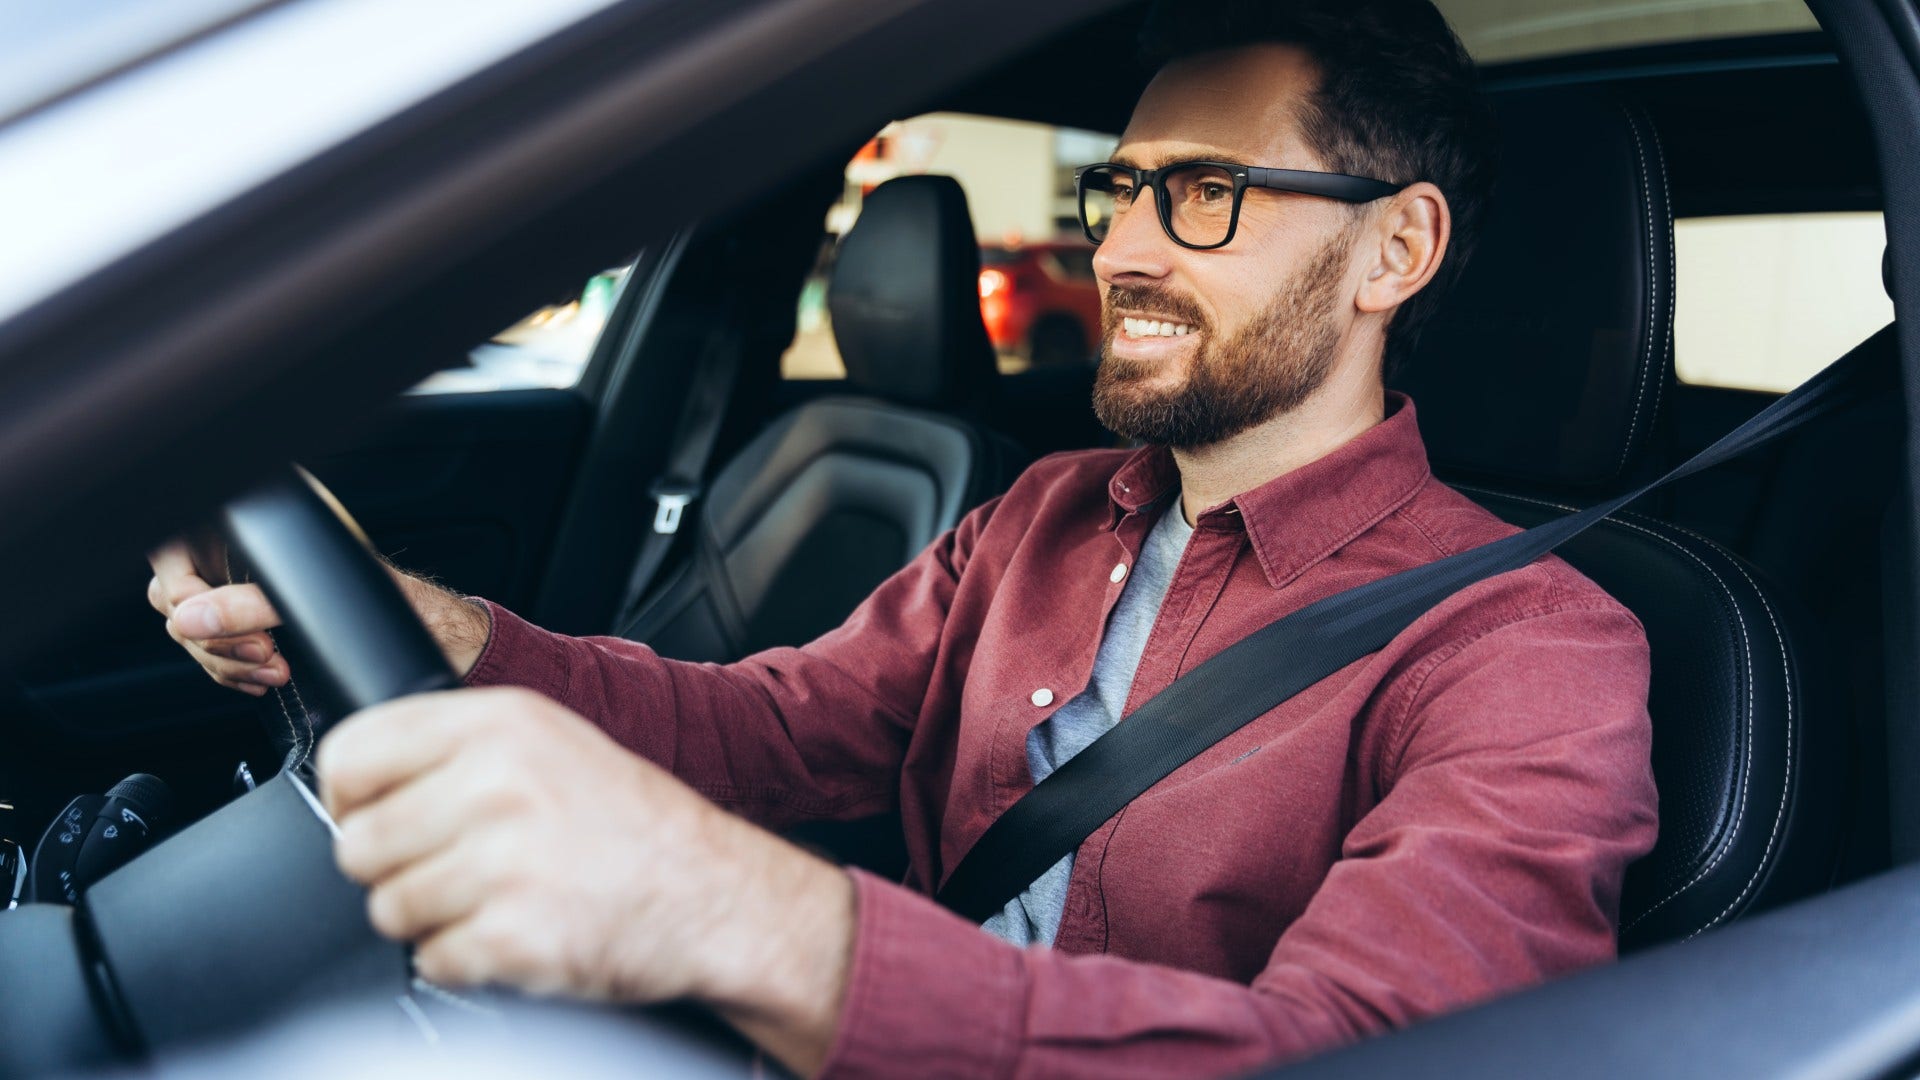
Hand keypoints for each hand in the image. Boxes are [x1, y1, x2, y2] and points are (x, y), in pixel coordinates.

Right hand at [148, 543, 492, 690]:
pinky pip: (220, 658)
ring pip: (195, 636)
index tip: (212, 623)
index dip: (182, 592)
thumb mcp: (321, 599)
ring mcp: (251, 600)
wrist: (439, 639)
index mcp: (258, 533)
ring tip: (276, 669)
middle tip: (264, 652)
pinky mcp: (261, 634)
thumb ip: (252, 604)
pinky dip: (238, 674)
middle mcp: (247, 560)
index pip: (174, 553)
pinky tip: (267, 679)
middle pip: (177, 601)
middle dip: (212, 637)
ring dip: (228, 662)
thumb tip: (192, 617)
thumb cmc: (399, 603)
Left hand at [317, 687, 854, 1074]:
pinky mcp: (512, 936)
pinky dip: (466, 960)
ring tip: (497, 899)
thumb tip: (359, 780)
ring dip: (432, 918)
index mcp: (498, 724)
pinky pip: (431, 959)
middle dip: (395, 868)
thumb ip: (460, 747)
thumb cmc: (633, 825)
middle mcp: (496, 784)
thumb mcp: (553, 742)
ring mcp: (504, 863)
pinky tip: (518, 930)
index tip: (372, 814)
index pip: (351, 753)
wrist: (714, 894)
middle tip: (454, 867)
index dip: (349, 796)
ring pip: (388, 908)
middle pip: (358, 842)